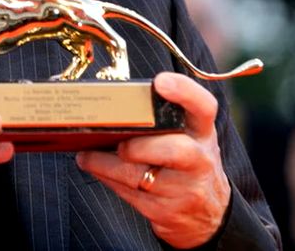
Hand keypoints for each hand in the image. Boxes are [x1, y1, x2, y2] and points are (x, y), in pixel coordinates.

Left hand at [76, 72, 229, 248]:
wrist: (207, 213)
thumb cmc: (186, 160)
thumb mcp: (186, 135)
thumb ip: (161, 117)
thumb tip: (111, 103)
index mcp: (202, 131)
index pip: (203, 107)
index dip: (184, 92)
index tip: (160, 82)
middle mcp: (199, 159)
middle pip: (176, 150)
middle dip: (141, 147)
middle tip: (120, 143)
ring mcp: (185, 189)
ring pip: (141, 176)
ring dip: (106, 164)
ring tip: (86, 154)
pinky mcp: (167, 211)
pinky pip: (130, 193)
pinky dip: (107, 178)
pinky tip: (94, 167)